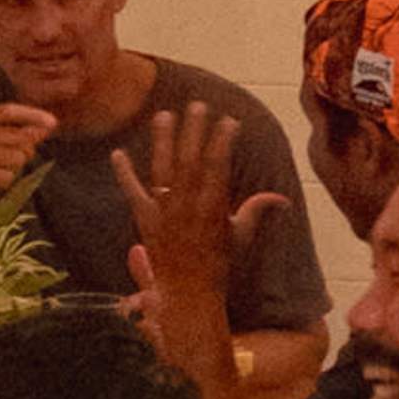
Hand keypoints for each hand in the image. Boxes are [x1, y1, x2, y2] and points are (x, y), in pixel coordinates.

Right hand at [0, 103, 58, 208]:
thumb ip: (16, 132)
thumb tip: (47, 127)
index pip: (9, 111)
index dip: (33, 115)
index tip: (53, 123)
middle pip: (19, 138)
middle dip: (26, 151)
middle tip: (12, 160)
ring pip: (16, 159)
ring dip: (13, 168)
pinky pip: (6, 177)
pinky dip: (3, 182)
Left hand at [111, 106, 278, 357]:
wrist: (189, 293)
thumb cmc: (218, 265)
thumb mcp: (240, 236)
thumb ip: (256, 211)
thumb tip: (281, 198)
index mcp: (214, 209)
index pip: (219, 167)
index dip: (223, 141)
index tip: (229, 120)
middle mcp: (188, 207)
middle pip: (190, 161)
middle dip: (193, 131)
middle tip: (197, 105)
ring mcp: (165, 212)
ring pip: (163, 170)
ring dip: (163, 141)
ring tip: (163, 115)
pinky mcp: (145, 220)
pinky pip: (133, 193)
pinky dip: (124, 174)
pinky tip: (117, 153)